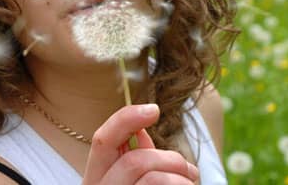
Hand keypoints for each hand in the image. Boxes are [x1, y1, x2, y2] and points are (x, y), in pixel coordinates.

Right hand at [82, 104, 198, 183]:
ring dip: (180, 177)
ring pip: (152, 179)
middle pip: (134, 161)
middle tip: (190, 170)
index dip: (126, 119)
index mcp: (96, 177)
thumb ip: (132, 158)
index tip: (154, 109)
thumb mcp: (129, 180)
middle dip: (169, 159)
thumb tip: (140, 131)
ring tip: (191, 182)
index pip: (102, 140)